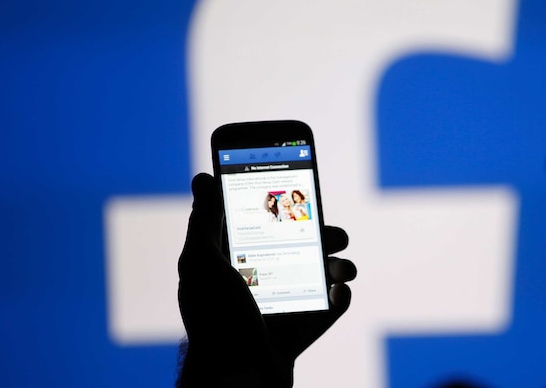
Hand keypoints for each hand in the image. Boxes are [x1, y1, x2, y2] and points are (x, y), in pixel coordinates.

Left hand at [177, 173, 355, 386]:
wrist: (237, 379)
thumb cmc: (215, 322)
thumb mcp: (202, 264)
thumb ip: (205, 221)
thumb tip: (203, 178)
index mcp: (238, 260)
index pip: (264, 222)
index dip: (285, 204)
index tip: (303, 189)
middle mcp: (262, 278)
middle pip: (301, 245)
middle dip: (325, 234)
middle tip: (336, 234)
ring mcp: (284, 303)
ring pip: (321, 274)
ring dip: (340, 265)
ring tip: (343, 268)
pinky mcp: (302, 326)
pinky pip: (330, 307)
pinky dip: (340, 296)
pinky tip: (340, 291)